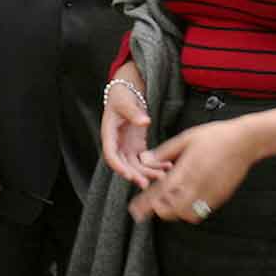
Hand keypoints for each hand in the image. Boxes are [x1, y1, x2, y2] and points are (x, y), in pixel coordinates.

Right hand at [101, 63, 168, 189]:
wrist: (127, 92)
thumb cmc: (122, 96)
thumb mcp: (125, 102)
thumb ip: (133, 112)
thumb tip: (144, 122)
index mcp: (108, 135)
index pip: (111, 155)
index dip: (119, 167)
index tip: (129, 176)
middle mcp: (117, 144)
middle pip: (124, 165)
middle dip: (136, 175)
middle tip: (147, 183)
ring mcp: (127, 147)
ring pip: (136, 165)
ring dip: (147, 172)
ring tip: (162, 176)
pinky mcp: (137, 146)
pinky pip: (145, 160)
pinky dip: (155, 164)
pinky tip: (167, 167)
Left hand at [128, 118, 256, 224]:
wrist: (245, 141)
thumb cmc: (215, 136)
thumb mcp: (186, 138)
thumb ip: (165, 152)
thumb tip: (145, 159)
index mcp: (186, 170)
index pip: (160, 193)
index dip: (145, 204)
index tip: (136, 211)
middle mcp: (197, 185)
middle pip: (172, 210)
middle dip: (161, 210)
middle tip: (154, 205)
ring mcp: (210, 193)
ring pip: (188, 214)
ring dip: (177, 211)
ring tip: (171, 202)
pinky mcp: (220, 196)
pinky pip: (203, 211)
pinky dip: (192, 210)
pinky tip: (189, 198)